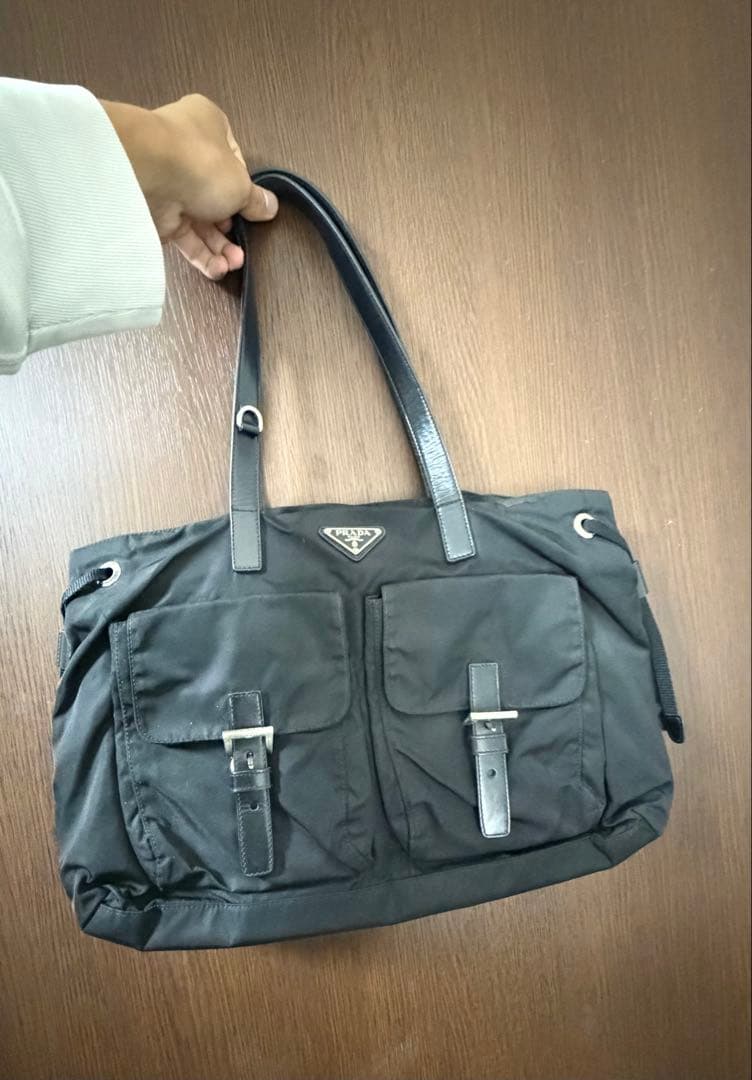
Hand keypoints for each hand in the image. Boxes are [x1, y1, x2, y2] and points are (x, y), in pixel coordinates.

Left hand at [101, 94, 277, 278]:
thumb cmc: (199, 162)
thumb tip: (269, 207)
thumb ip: (255, 199)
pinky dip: (201, 253)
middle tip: (243, 243)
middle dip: (231, 226)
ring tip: (233, 263)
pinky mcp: (157, 212)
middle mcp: (187, 152)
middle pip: (217, 196)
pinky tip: (216, 268)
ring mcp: (170, 183)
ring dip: (219, 245)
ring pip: (200, 220)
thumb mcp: (241, 183)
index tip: (254, 208)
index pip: (233, 161)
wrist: (148, 174)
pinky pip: (184, 236)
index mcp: (208, 127)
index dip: (244, 188)